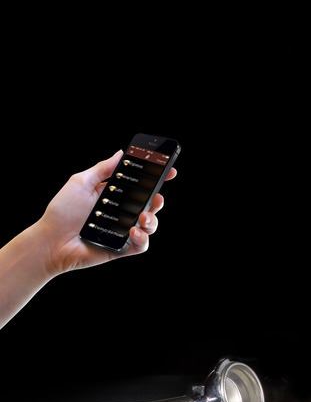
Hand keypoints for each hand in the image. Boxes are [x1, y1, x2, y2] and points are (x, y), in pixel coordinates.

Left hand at [37, 150, 177, 274]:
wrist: (50, 241)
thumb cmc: (61, 211)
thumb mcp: (81, 182)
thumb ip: (103, 169)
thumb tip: (121, 153)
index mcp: (115, 196)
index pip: (141, 186)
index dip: (157, 179)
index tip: (169, 172)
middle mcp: (122, 213)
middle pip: (151, 205)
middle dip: (159, 200)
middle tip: (156, 197)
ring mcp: (124, 231)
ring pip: (151, 225)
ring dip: (152, 220)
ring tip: (143, 217)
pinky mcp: (122, 248)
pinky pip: (142, 245)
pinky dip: (142, 238)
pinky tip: (133, 231)